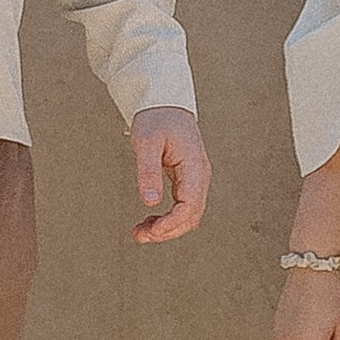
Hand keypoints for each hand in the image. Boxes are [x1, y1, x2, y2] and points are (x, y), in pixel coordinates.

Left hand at [129, 105, 210, 244]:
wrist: (165, 104)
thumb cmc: (156, 118)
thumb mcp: (147, 142)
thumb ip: (148, 171)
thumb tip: (150, 201)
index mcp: (194, 167)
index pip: (190, 205)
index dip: (172, 223)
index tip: (152, 230)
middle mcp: (199, 176)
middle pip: (192, 216)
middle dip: (168, 231)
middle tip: (140, 235)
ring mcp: (195, 179)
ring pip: (188, 215)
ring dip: (167, 228)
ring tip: (141, 232)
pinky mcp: (187, 180)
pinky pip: (183, 206)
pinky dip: (168, 218)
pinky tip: (150, 221)